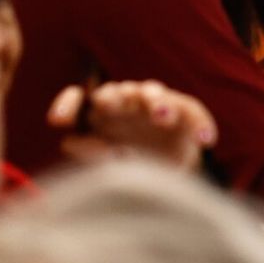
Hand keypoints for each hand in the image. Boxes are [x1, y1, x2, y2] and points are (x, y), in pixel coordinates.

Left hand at [48, 80, 216, 170]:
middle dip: (112, 97)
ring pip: (153, 93)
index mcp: (100, 113)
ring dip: (156, 103)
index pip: (80, 99)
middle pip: (115, 92)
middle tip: (110, 105)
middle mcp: (126, 103)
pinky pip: (193, 111)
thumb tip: (70, 140)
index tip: (57, 121)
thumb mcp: (106, 161)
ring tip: (161, 116)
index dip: (68, 104)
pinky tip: (206, 141)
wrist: (170, 171)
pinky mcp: (184, 111)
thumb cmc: (131, 161)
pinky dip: (200, 124)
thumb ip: (87, 150)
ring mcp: (156, 104)